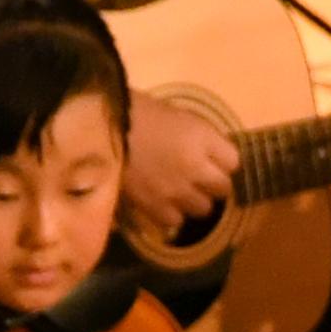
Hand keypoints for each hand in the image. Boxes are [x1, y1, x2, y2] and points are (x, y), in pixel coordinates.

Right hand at [123, 100, 239, 234]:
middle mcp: (195, 168)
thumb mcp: (175, 115)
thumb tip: (209, 155)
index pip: (234, 161)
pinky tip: (162, 202)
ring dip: (194, 201)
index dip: (223, 161)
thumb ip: (197, 137)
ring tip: (179, 192)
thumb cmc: (135, 111)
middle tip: (198, 178)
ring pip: (203, 208)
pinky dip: (171, 213)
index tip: (213, 159)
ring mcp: (177, 191)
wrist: (97, 128)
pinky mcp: (156, 208)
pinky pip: (176, 220)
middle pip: (223, 188)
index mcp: (201, 138)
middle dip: (213, 184)